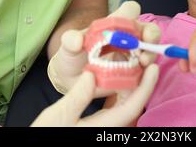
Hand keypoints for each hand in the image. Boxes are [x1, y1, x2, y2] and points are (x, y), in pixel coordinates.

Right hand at [32, 63, 158, 126]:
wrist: (41, 146)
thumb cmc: (44, 133)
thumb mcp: (57, 116)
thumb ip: (77, 96)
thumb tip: (92, 74)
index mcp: (104, 128)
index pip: (132, 107)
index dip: (146, 87)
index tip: (154, 68)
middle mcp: (109, 128)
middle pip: (132, 103)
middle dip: (141, 82)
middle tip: (144, 58)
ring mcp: (105, 127)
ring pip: (125, 104)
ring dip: (131, 84)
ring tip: (133, 62)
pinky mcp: (100, 125)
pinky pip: (116, 105)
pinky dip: (119, 90)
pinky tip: (116, 77)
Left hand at [49, 1, 160, 92]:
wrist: (72, 82)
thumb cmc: (72, 57)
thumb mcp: (67, 48)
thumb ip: (70, 40)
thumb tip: (77, 40)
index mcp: (114, 25)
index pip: (130, 10)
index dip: (132, 15)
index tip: (127, 27)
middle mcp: (128, 37)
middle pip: (148, 29)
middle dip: (151, 34)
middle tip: (147, 42)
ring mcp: (133, 56)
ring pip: (150, 50)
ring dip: (150, 55)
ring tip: (143, 63)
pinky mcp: (134, 74)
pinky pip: (146, 73)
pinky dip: (145, 74)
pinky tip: (137, 79)